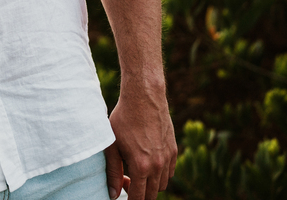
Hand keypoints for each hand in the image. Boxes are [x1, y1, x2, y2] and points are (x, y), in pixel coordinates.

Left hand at [104, 83, 176, 199]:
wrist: (144, 98)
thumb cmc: (123, 119)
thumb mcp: (112, 145)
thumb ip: (113, 172)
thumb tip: (112, 194)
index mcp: (141, 166)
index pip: (139, 198)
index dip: (130, 199)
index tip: (122, 190)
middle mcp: (158, 166)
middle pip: (152, 195)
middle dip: (140, 193)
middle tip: (126, 179)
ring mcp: (168, 158)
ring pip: (163, 184)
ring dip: (151, 184)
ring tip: (136, 169)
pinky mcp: (174, 150)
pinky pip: (170, 172)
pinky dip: (161, 173)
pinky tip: (148, 161)